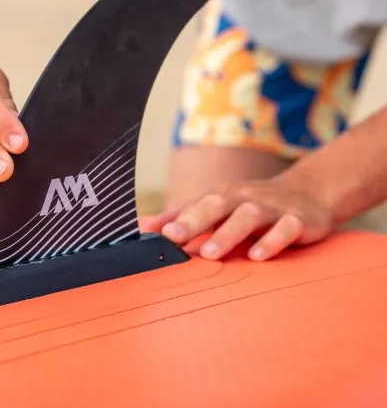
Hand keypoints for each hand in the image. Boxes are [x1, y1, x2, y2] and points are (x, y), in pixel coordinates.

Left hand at [149, 175, 333, 260]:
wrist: (307, 192)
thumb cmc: (250, 204)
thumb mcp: (216, 206)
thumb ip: (181, 216)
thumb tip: (142, 226)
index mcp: (221, 197)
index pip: (193, 207)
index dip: (172, 220)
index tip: (152, 235)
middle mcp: (242, 199)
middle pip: (216, 204)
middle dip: (194, 221)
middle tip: (174, 238)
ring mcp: (271, 208)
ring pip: (248, 216)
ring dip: (228, 233)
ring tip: (210, 253)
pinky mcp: (298, 220)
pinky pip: (286, 229)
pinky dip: (272, 241)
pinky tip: (258, 256)